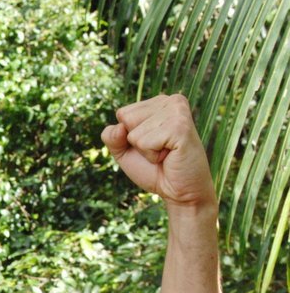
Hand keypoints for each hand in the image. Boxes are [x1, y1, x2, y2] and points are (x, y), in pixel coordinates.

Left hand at [102, 94, 216, 208]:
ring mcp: (177, 112)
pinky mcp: (180, 126)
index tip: (151, 144)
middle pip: (125, 119)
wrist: (180, 192)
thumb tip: (119, 127)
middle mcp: (171, 101)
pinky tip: (170, 156)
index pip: (122, 113)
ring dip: (146, 150)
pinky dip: (152, 156)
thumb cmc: (154, 170)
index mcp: (160, 102)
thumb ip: (111, 137)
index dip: (129, 137)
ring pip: (134, 133)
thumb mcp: (124, 151)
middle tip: (159, 150)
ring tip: (166, 153)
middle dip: (136, 142)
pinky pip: (144, 142)